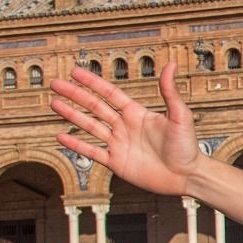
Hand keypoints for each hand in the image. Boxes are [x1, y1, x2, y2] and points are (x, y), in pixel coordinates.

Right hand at [49, 64, 201, 197]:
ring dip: (71, 115)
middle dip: (74, 95)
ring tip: (54, 104)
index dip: (92, 82)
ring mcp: (119, 144)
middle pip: (94, 107)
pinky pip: (92, 152)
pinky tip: (60, 136)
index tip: (75, 71)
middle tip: (55, 83)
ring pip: (89, 127)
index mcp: (137, 114)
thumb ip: (170, 92)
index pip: (109, 93)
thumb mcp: (180, 116)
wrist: (187, 176)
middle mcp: (125, 127)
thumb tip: (171, 65)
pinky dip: (76, 145)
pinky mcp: (117, 162)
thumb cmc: (187, 147)